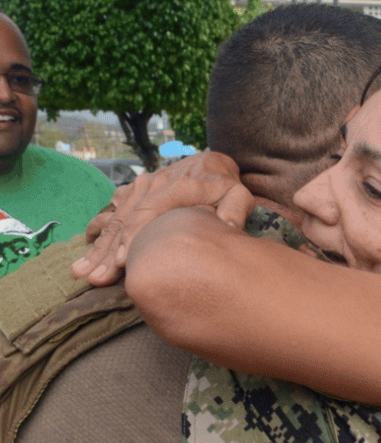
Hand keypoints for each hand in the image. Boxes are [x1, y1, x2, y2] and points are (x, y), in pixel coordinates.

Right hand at [71, 151, 255, 285]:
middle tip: (94, 278)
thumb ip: (235, 210)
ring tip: (81, 269)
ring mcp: (142, 187)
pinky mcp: (135, 190)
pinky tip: (87, 242)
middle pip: (127, 220)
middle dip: (107, 252)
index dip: (134, 237)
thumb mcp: (238, 194)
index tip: (122, 262)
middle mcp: (155, 185)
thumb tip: (226, 228)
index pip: (151, 212)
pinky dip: (100, 225)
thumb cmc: (226, 186)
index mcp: (179, 186)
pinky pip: (114, 207)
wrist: (212, 164)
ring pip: (116, 217)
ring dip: (98, 246)